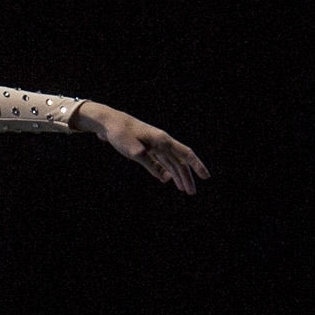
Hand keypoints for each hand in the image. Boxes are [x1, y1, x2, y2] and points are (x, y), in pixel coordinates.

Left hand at [71, 101, 209, 194]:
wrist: (109, 122)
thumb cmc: (121, 134)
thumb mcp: (135, 152)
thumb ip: (151, 166)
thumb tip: (167, 179)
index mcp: (163, 140)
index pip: (186, 154)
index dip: (197, 166)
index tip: (206, 177)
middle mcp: (162, 142)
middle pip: (179, 162)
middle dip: (186, 177)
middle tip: (191, 193)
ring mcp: (155, 145)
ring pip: (171, 162)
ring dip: (177, 176)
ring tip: (183, 189)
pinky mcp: (147, 147)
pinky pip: (161, 161)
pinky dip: (166, 171)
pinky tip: (168, 179)